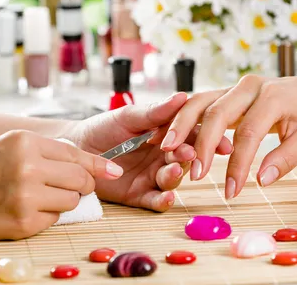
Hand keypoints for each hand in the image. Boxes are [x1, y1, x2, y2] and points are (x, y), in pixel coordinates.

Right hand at [0, 130, 121, 242]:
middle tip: (64, 186)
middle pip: (80, 180)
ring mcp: (25, 197)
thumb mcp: (6, 145)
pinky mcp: (21, 223)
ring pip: (71, 201)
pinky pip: (52, 221)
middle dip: (79, 185)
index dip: (98, 165)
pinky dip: (43, 218)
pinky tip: (19, 210)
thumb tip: (84, 163)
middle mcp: (28, 167)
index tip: (113, 170)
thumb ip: (44, 151)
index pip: (76, 154)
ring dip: (60, 201)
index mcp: (25, 141)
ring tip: (33, 196)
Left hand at [69, 93, 232, 211]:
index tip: (220, 142)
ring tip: (174, 170)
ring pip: (173, 178)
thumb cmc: (102, 128)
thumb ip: (155, 112)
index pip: (191, 135)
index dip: (206, 139)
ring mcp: (153, 176)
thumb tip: (182, 96)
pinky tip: (168, 197)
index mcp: (166, 134)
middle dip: (190, 157)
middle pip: (185, 158)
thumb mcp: (129, 117)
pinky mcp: (140, 195)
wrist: (76, 148)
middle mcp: (164, 156)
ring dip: (176, 175)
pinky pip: (156, 200)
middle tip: (189, 154)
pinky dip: (164, 200)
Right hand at [161, 74, 296, 198]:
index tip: (231, 191)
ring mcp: (236, 87)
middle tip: (195, 173)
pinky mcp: (228, 93)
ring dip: (183, 124)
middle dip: (202, 144)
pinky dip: (185, 118)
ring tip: (167, 147)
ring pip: (201, 101)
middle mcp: (249, 87)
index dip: (237, 163)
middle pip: (216, 112)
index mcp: (273, 97)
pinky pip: (202, 103)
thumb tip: (260, 180)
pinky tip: (172, 135)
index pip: (248, 132)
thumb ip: (285, 159)